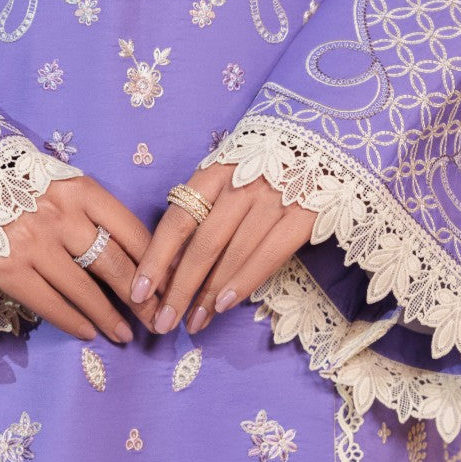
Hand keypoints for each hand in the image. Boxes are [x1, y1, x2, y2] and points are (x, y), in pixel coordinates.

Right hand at [0, 173, 153, 344]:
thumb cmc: (12, 185)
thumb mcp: (56, 184)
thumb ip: (87, 211)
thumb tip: (128, 252)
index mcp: (79, 189)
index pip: (131, 231)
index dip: (155, 262)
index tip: (169, 284)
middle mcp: (60, 215)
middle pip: (114, 264)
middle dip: (142, 298)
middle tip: (157, 319)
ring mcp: (33, 244)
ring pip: (86, 290)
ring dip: (111, 317)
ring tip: (126, 334)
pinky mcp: (8, 270)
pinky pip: (51, 304)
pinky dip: (74, 322)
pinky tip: (89, 333)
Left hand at [130, 162, 314, 334]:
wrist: (322, 139)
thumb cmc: (263, 164)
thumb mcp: (226, 175)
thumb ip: (201, 210)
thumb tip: (169, 263)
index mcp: (215, 173)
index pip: (177, 221)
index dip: (156, 260)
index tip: (138, 293)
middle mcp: (241, 184)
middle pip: (202, 246)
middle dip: (179, 289)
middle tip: (163, 322)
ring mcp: (274, 198)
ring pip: (232, 254)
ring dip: (209, 294)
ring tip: (194, 322)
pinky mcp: (304, 214)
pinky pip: (269, 255)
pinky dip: (244, 282)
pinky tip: (224, 304)